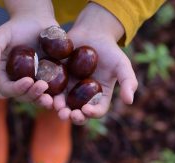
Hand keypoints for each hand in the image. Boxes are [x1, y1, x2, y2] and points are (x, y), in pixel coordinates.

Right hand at [0, 3, 57, 107]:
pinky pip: (50, 94)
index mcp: (5, 75)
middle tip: (42, 86)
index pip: (7, 88)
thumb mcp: (2, 34)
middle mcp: (18, 82)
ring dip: (42, 101)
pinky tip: (60, 98)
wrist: (37, 22)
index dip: (16, 88)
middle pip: (22, 96)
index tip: (28, 80)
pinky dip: (55, 98)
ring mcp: (34, 83)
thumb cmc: (17, 27)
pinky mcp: (48, 81)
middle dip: (32, 95)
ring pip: (36, 98)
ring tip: (51, 100)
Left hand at [54, 3, 137, 124]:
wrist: (91, 34)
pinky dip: (47, 92)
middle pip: (77, 112)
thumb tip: (129, 101)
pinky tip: (44, 91)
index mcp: (99, 97)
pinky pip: (51, 89)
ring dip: (58, 107)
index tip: (86, 109)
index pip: (96, 110)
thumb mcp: (122, 64)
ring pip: (62, 103)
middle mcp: (83, 97)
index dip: (92, 113)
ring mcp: (68, 89)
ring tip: (55, 106)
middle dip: (72, 116)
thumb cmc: (109, 50)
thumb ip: (128, 82)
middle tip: (67, 114)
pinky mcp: (56, 80)